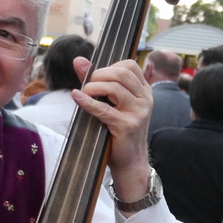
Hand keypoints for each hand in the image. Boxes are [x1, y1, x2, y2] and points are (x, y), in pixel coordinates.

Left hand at [72, 57, 153, 188]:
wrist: (130, 162)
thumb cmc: (119, 132)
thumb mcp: (112, 104)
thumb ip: (97, 81)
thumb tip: (78, 60)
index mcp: (144, 91)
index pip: (130, 65)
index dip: (110, 66)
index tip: (98, 77)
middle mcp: (145, 99)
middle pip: (121, 73)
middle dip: (99, 75)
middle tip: (88, 86)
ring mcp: (138, 112)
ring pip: (114, 87)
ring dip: (93, 88)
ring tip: (85, 94)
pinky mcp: (127, 125)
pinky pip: (103, 108)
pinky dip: (87, 101)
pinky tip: (77, 97)